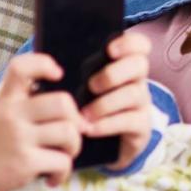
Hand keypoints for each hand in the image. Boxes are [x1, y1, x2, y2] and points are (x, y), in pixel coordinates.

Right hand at [0, 53, 80, 190]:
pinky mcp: (25, 162)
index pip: (21, 67)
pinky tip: (53, 177)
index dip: (44, 63)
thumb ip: (26, 107)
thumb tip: (71, 112)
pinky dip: (64, 172)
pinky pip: (62, 161)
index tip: (58, 74)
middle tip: (71, 134)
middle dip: (76, 120)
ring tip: (62, 156)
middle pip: (63, 102)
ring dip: (73, 148)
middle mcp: (12, 114)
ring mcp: (19, 137)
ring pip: (69, 132)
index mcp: (7, 100)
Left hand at [81, 32, 156, 169]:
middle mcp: (137, 81)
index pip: (139, 45)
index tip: (109, 50)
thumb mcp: (79, 87)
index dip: (128, 43)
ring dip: (106, 103)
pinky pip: (130, 121)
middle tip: (92, 85)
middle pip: (140, 65)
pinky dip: (107, 124)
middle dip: (115, 73)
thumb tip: (48, 60)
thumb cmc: (84, 108)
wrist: (96, 147)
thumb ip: (73, 72)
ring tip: (84, 114)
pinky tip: (90, 128)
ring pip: (134, 94)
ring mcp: (141, 104)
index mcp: (123, 65)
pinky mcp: (141, 127)